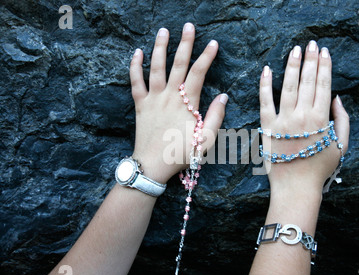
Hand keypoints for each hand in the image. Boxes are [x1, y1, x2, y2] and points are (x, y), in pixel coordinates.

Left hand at [129, 23, 226, 183]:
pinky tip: (137, 52)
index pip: (199, 73)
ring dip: (160, 47)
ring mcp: (153, 98)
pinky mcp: (140, 105)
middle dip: (185, 44)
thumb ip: (215, 117)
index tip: (213, 44)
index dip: (207, 57)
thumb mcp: (206, 140)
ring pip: (156, 67)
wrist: (153, 165)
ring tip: (164, 31)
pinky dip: (135, 66)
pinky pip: (135, 82)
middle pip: (178, 64)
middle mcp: (169, 96)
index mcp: (186, 103)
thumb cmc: (180, 154)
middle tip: (189, 26)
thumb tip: (223, 96)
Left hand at [259, 41, 349, 191]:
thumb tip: (338, 97)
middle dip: (310, 60)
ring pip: (288, 87)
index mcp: (321, 119)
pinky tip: (267, 70)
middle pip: (308, 82)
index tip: (324, 52)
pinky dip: (265, 85)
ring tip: (294, 50)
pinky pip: (265, 102)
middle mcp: (302, 116)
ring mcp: (283, 121)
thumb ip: (343, 120)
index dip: (324, 66)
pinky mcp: (267, 127)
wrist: (296, 187)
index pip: (323, 85)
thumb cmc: (320, 168)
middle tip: (311, 44)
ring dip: (292, 66)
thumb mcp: (341, 146)